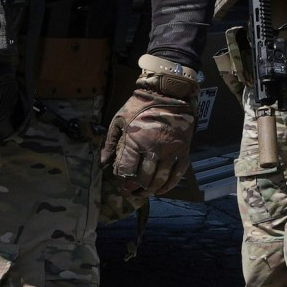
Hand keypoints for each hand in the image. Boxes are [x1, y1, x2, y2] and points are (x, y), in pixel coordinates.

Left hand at [103, 58, 199, 196]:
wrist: (169, 94)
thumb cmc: (140, 105)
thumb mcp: (119, 120)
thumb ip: (111, 142)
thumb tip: (103, 162)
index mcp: (136, 141)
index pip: (128, 169)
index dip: (123, 180)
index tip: (121, 183)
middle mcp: (154, 149)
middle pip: (144, 178)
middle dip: (136, 189)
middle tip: (131, 192)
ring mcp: (170, 151)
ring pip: (161, 179)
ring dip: (152, 190)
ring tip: (145, 193)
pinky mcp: (183, 151)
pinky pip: (178, 173)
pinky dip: (170, 184)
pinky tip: (163, 189)